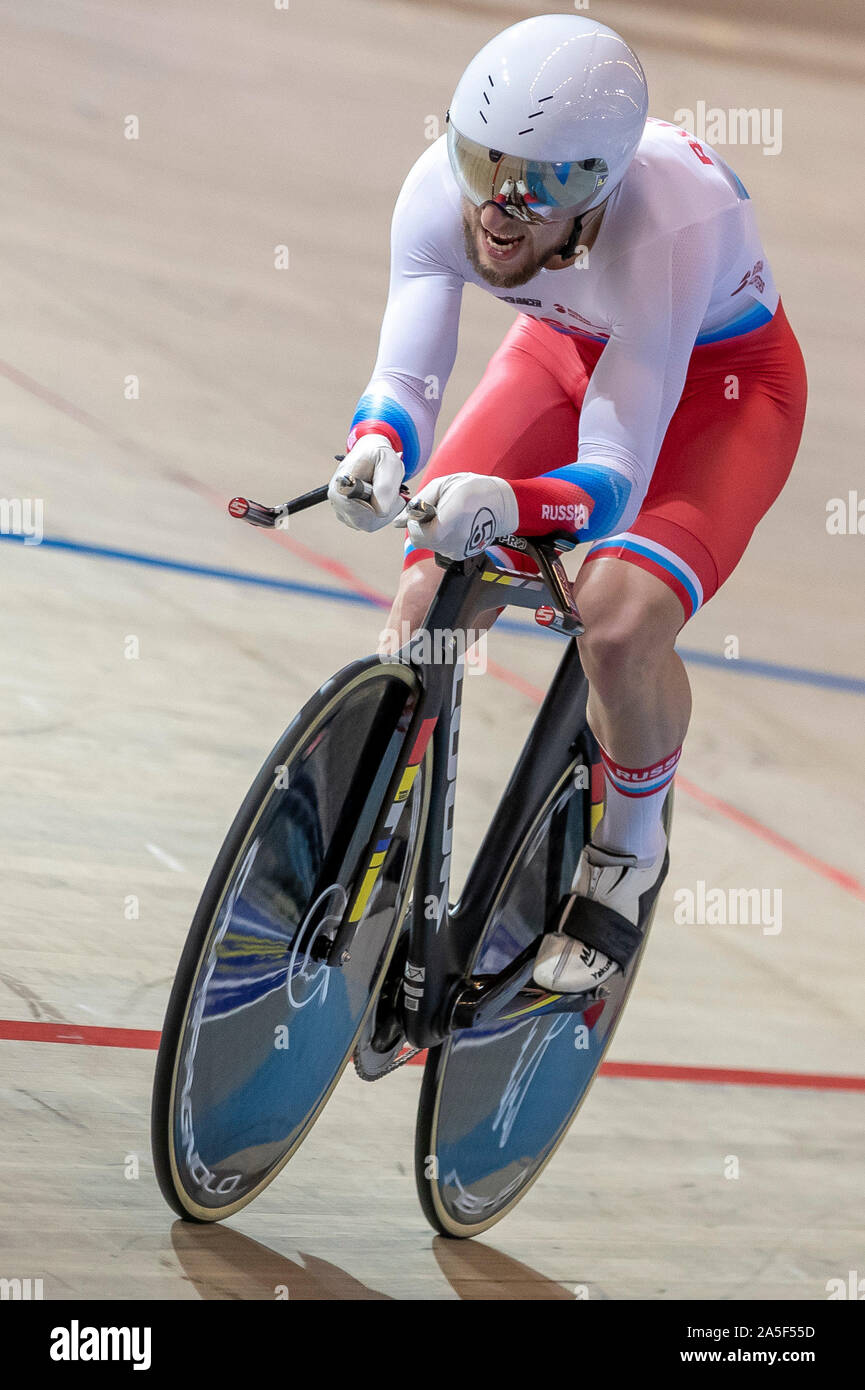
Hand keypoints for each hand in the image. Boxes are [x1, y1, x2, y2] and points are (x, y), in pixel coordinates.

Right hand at [328, 434, 404, 531]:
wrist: (369, 453)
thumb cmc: (379, 456)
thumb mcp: (389, 463)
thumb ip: (385, 487)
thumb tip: (380, 512)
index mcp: (341, 485)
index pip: (361, 513)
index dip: (381, 507)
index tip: (392, 492)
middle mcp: (336, 499)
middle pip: (365, 522)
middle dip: (385, 511)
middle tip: (394, 494)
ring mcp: (340, 508)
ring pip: (367, 525)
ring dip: (383, 513)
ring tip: (387, 493)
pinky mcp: (347, 514)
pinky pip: (367, 524)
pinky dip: (379, 515)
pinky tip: (381, 499)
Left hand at [394, 472, 518, 558]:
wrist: (502, 506)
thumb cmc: (474, 490)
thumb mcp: (443, 485)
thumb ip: (419, 502)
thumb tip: (398, 521)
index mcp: (452, 517)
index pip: (418, 532)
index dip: (414, 521)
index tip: (424, 510)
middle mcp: (456, 538)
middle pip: (420, 540)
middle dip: (421, 526)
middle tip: (434, 513)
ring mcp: (458, 549)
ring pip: (428, 545)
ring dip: (431, 531)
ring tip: (448, 517)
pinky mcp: (460, 555)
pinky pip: (439, 548)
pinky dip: (441, 537)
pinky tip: (454, 526)